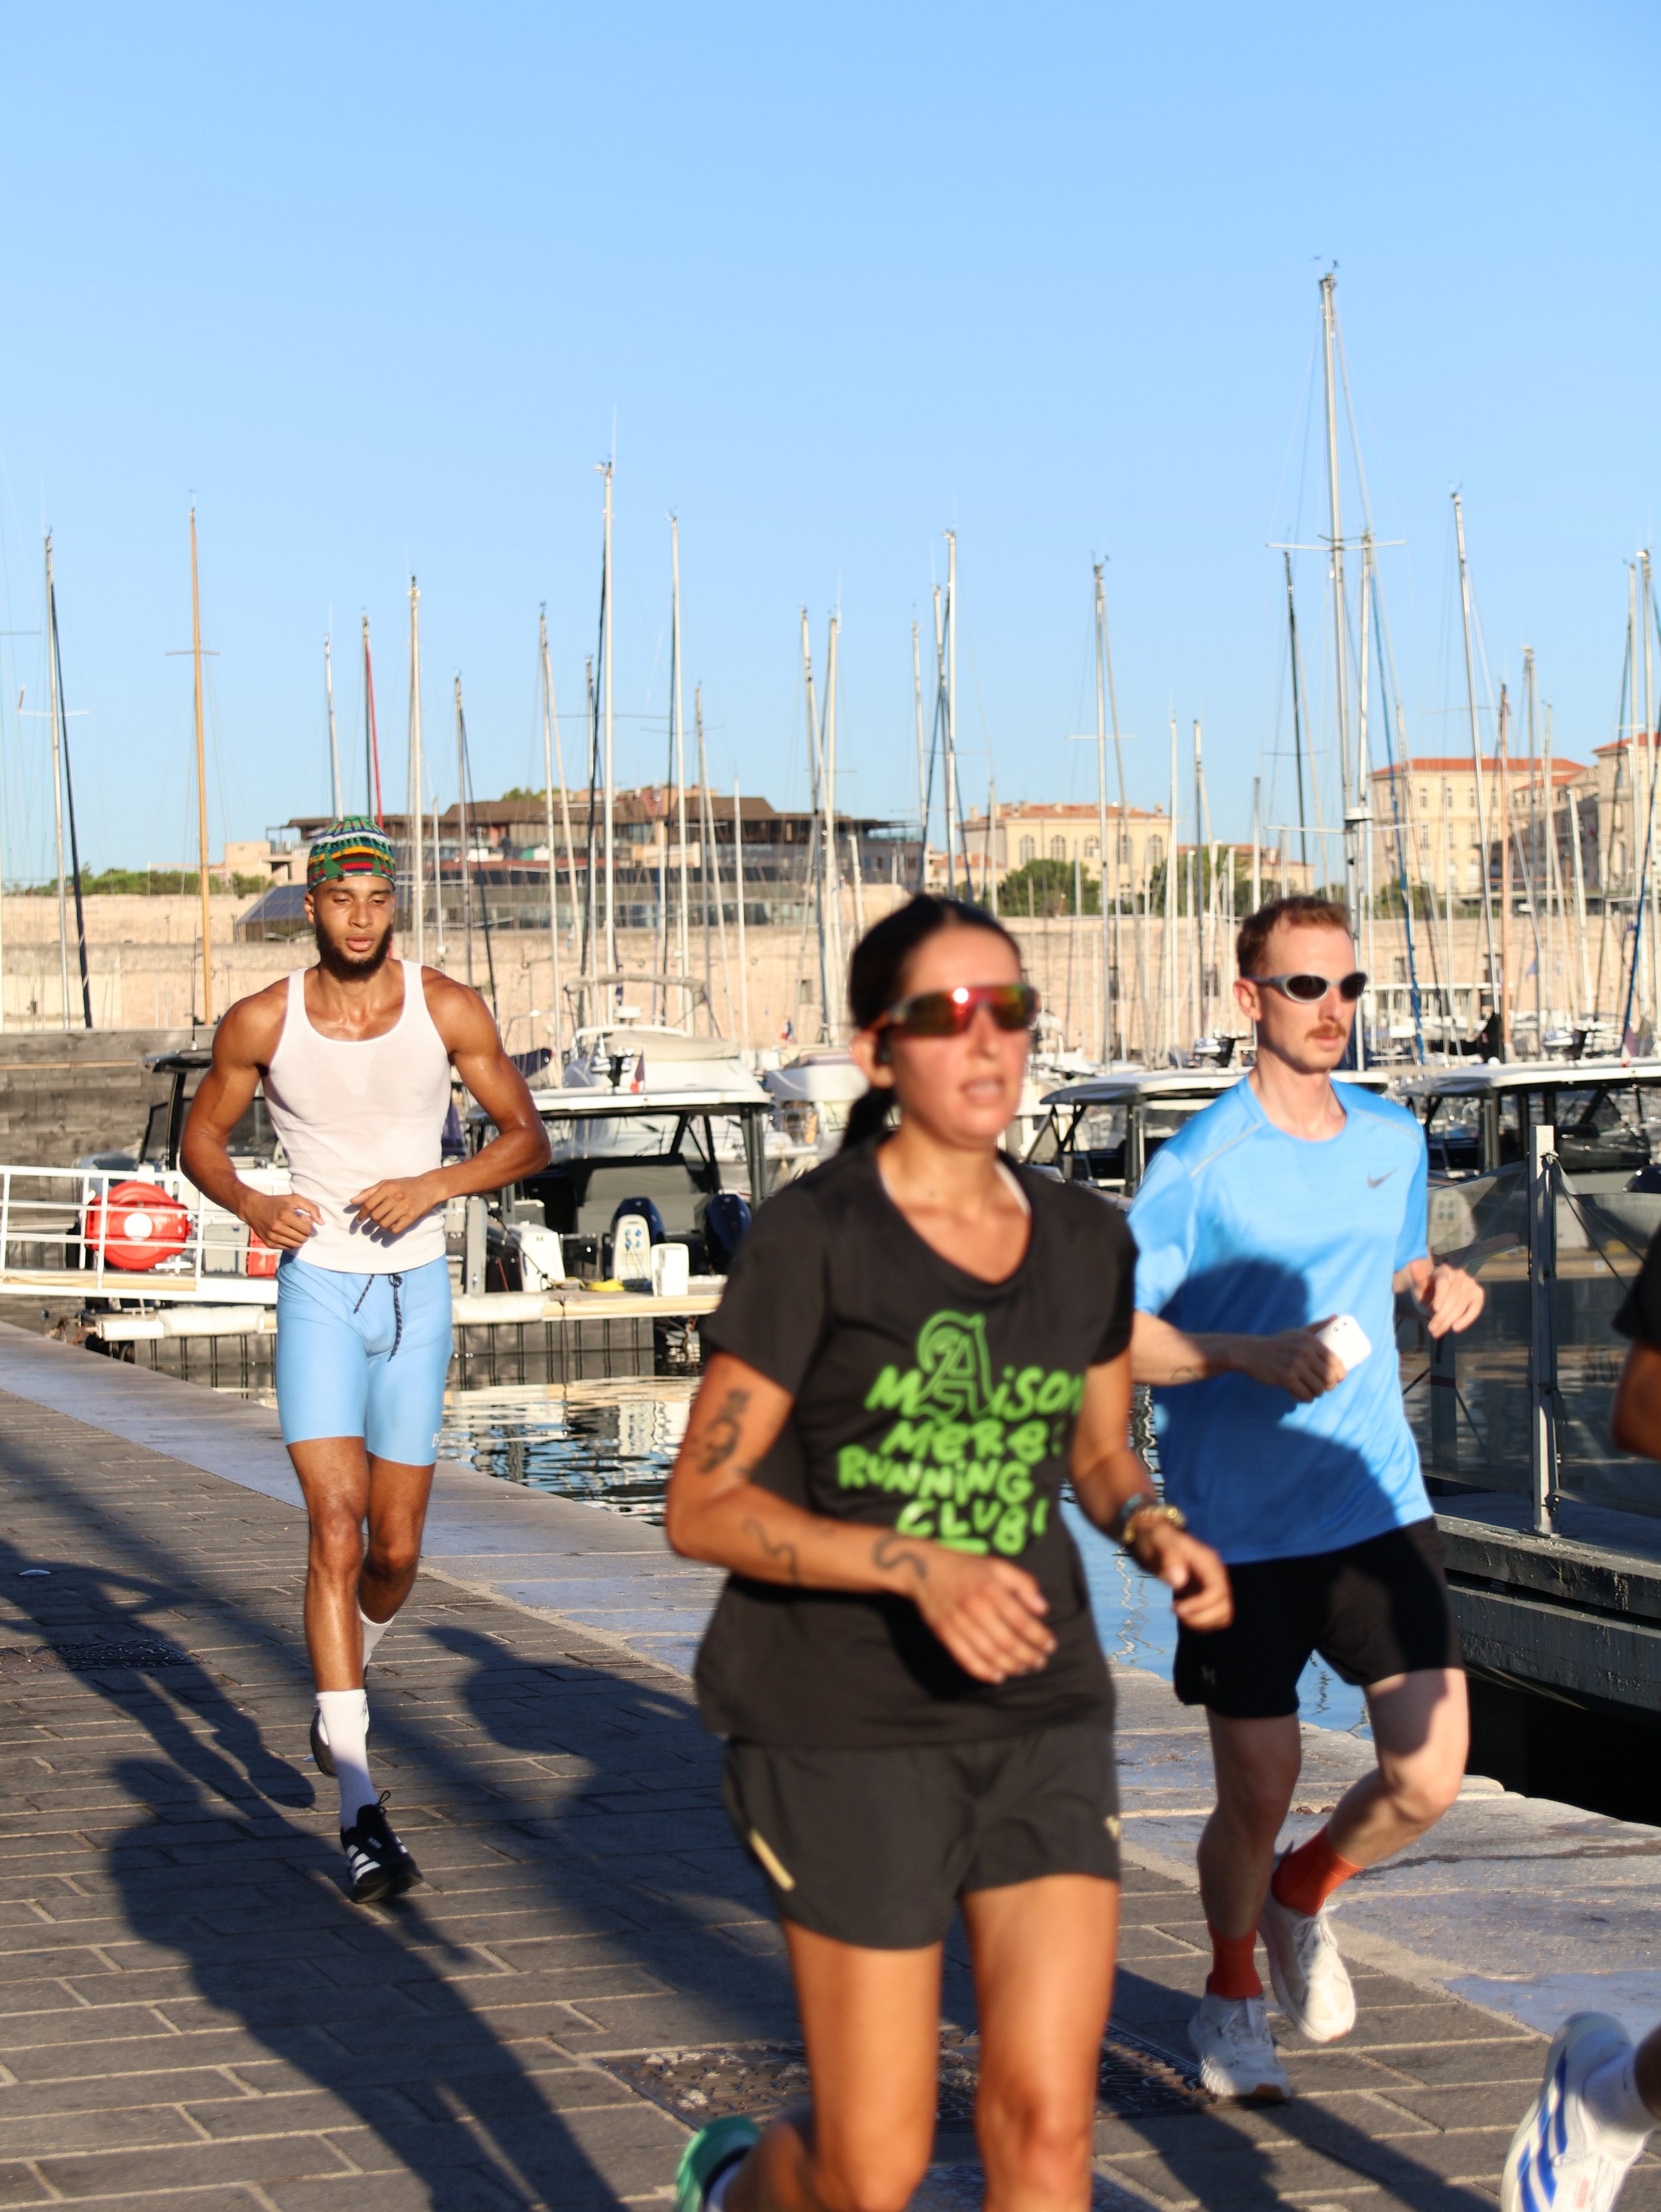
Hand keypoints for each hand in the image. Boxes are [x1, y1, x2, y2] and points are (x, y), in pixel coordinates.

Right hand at [242, 1191, 321, 1250]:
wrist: (253, 1208)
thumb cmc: (277, 1202)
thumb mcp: (295, 1199)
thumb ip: (312, 1208)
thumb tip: (321, 1223)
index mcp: (285, 1215)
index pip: (307, 1229)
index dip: (309, 1225)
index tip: (303, 1219)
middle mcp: (277, 1227)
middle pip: (303, 1239)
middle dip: (305, 1233)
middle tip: (299, 1225)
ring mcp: (272, 1237)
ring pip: (296, 1245)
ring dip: (299, 1238)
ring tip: (293, 1229)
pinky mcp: (269, 1243)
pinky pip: (287, 1248)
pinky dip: (290, 1242)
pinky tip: (285, 1233)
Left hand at [347, 1173, 445, 1237]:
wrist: (429, 1187)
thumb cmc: (405, 1185)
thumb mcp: (387, 1184)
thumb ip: (369, 1192)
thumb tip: (352, 1201)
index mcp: (388, 1187)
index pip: (368, 1205)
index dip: (361, 1214)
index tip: (359, 1219)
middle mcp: (396, 1197)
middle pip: (375, 1216)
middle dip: (372, 1220)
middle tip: (374, 1220)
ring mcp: (405, 1208)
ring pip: (384, 1224)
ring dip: (381, 1226)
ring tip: (383, 1222)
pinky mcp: (412, 1217)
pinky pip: (395, 1230)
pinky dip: (391, 1230)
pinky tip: (392, 1225)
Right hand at [908, 1548, 1056, 1683]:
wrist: (922, 1567)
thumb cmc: (967, 1566)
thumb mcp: (998, 1565)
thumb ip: (1024, 1583)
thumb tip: (1042, 1609)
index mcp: (991, 1589)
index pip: (1021, 1621)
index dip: (1039, 1637)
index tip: (1050, 1645)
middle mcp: (975, 1607)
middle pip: (1007, 1641)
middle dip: (1028, 1656)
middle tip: (1040, 1662)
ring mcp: (958, 1622)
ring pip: (989, 1653)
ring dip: (1010, 1666)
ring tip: (1023, 1669)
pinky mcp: (945, 1634)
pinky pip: (966, 1659)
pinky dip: (983, 1672)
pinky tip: (998, 1677)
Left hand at [1130, 1521, 1232, 1630]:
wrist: (1153, 1538)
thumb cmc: (1155, 1538)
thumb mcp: (1158, 1541)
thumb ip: (1169, 1557)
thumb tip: (1179, 1582)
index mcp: (1208, 1561)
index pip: (1219, 1591)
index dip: (1201, 1605)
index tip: (1177, 1609)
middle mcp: (1216, 1575)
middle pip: (1225, 1608)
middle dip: (1201, 1618)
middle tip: (1176, 1611)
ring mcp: (1213, 1586)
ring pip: (1223, 1616)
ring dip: (1203, 1623)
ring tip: (1180, 1614)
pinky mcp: (1206, 1595)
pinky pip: (1215, 1617)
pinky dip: (1201, 1623)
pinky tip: (1183, 1614)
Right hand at [1232, 1323, 1343, 1401]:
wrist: (1250, 1352)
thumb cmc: (1277, 1344)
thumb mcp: (1297, 1332)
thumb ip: (1317, 1326)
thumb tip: (1337, 1316)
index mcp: (1310, 1341)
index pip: (1335, 1361)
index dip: (1340, 1374)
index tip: (1338, 1379)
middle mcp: (1304, 1352)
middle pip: (1329, 1377)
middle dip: (1329, 1386)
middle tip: (1325, 1388)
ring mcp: (1295, 1365)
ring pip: (1318, 1388)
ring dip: (1316, 1393)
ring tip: (1312, 1391)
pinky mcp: (1286, 1378)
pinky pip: (1305, 1394)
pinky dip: (1305, 1398)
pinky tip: (1302, 1395)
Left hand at [1417, 1261, 1483, 1337]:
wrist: (1436, 1297)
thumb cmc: (1426, 1292)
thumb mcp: (1419, 1288)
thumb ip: (1417, 1278)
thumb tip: (1414, 1263)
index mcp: (1443, 1271)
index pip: (1443, 1284)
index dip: (1440, 1297)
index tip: (1435, 1310)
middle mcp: (1459, 1274)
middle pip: (1452, 1298)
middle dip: (1441, 1316)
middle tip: (1431, 1329)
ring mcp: (1470, 1283)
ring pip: (1461, 1306)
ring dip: (1449, 1322)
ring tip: (1437, 1332)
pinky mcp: (1478, 1293)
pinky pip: (1475, 1308)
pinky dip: (1466, 1320)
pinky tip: (1455, 1328)